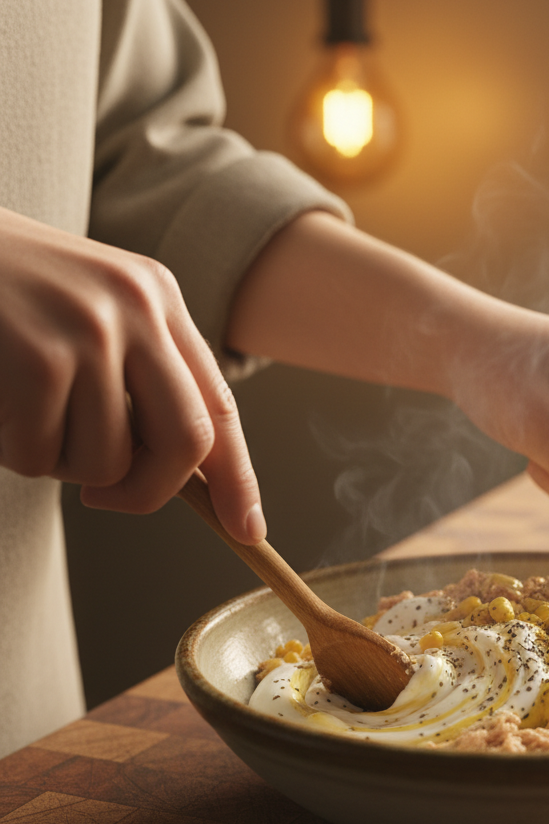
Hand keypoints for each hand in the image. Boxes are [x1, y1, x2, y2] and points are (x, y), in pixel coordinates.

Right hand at [0, 208, 264, 543]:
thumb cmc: (3, 294)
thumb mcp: (89, 313)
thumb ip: (139, 377)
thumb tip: (178, 474)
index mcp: (159, 299)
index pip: (219, 405)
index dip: (238, 476)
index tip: (249, 529)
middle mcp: (138, 308)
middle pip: (187, 442)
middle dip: (149, 491)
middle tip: (103, 496)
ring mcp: (90, 331)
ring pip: (107, 461)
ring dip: (59, 463)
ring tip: (23, 413)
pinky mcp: (38, 358)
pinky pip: (41, 456)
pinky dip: (15, 452)